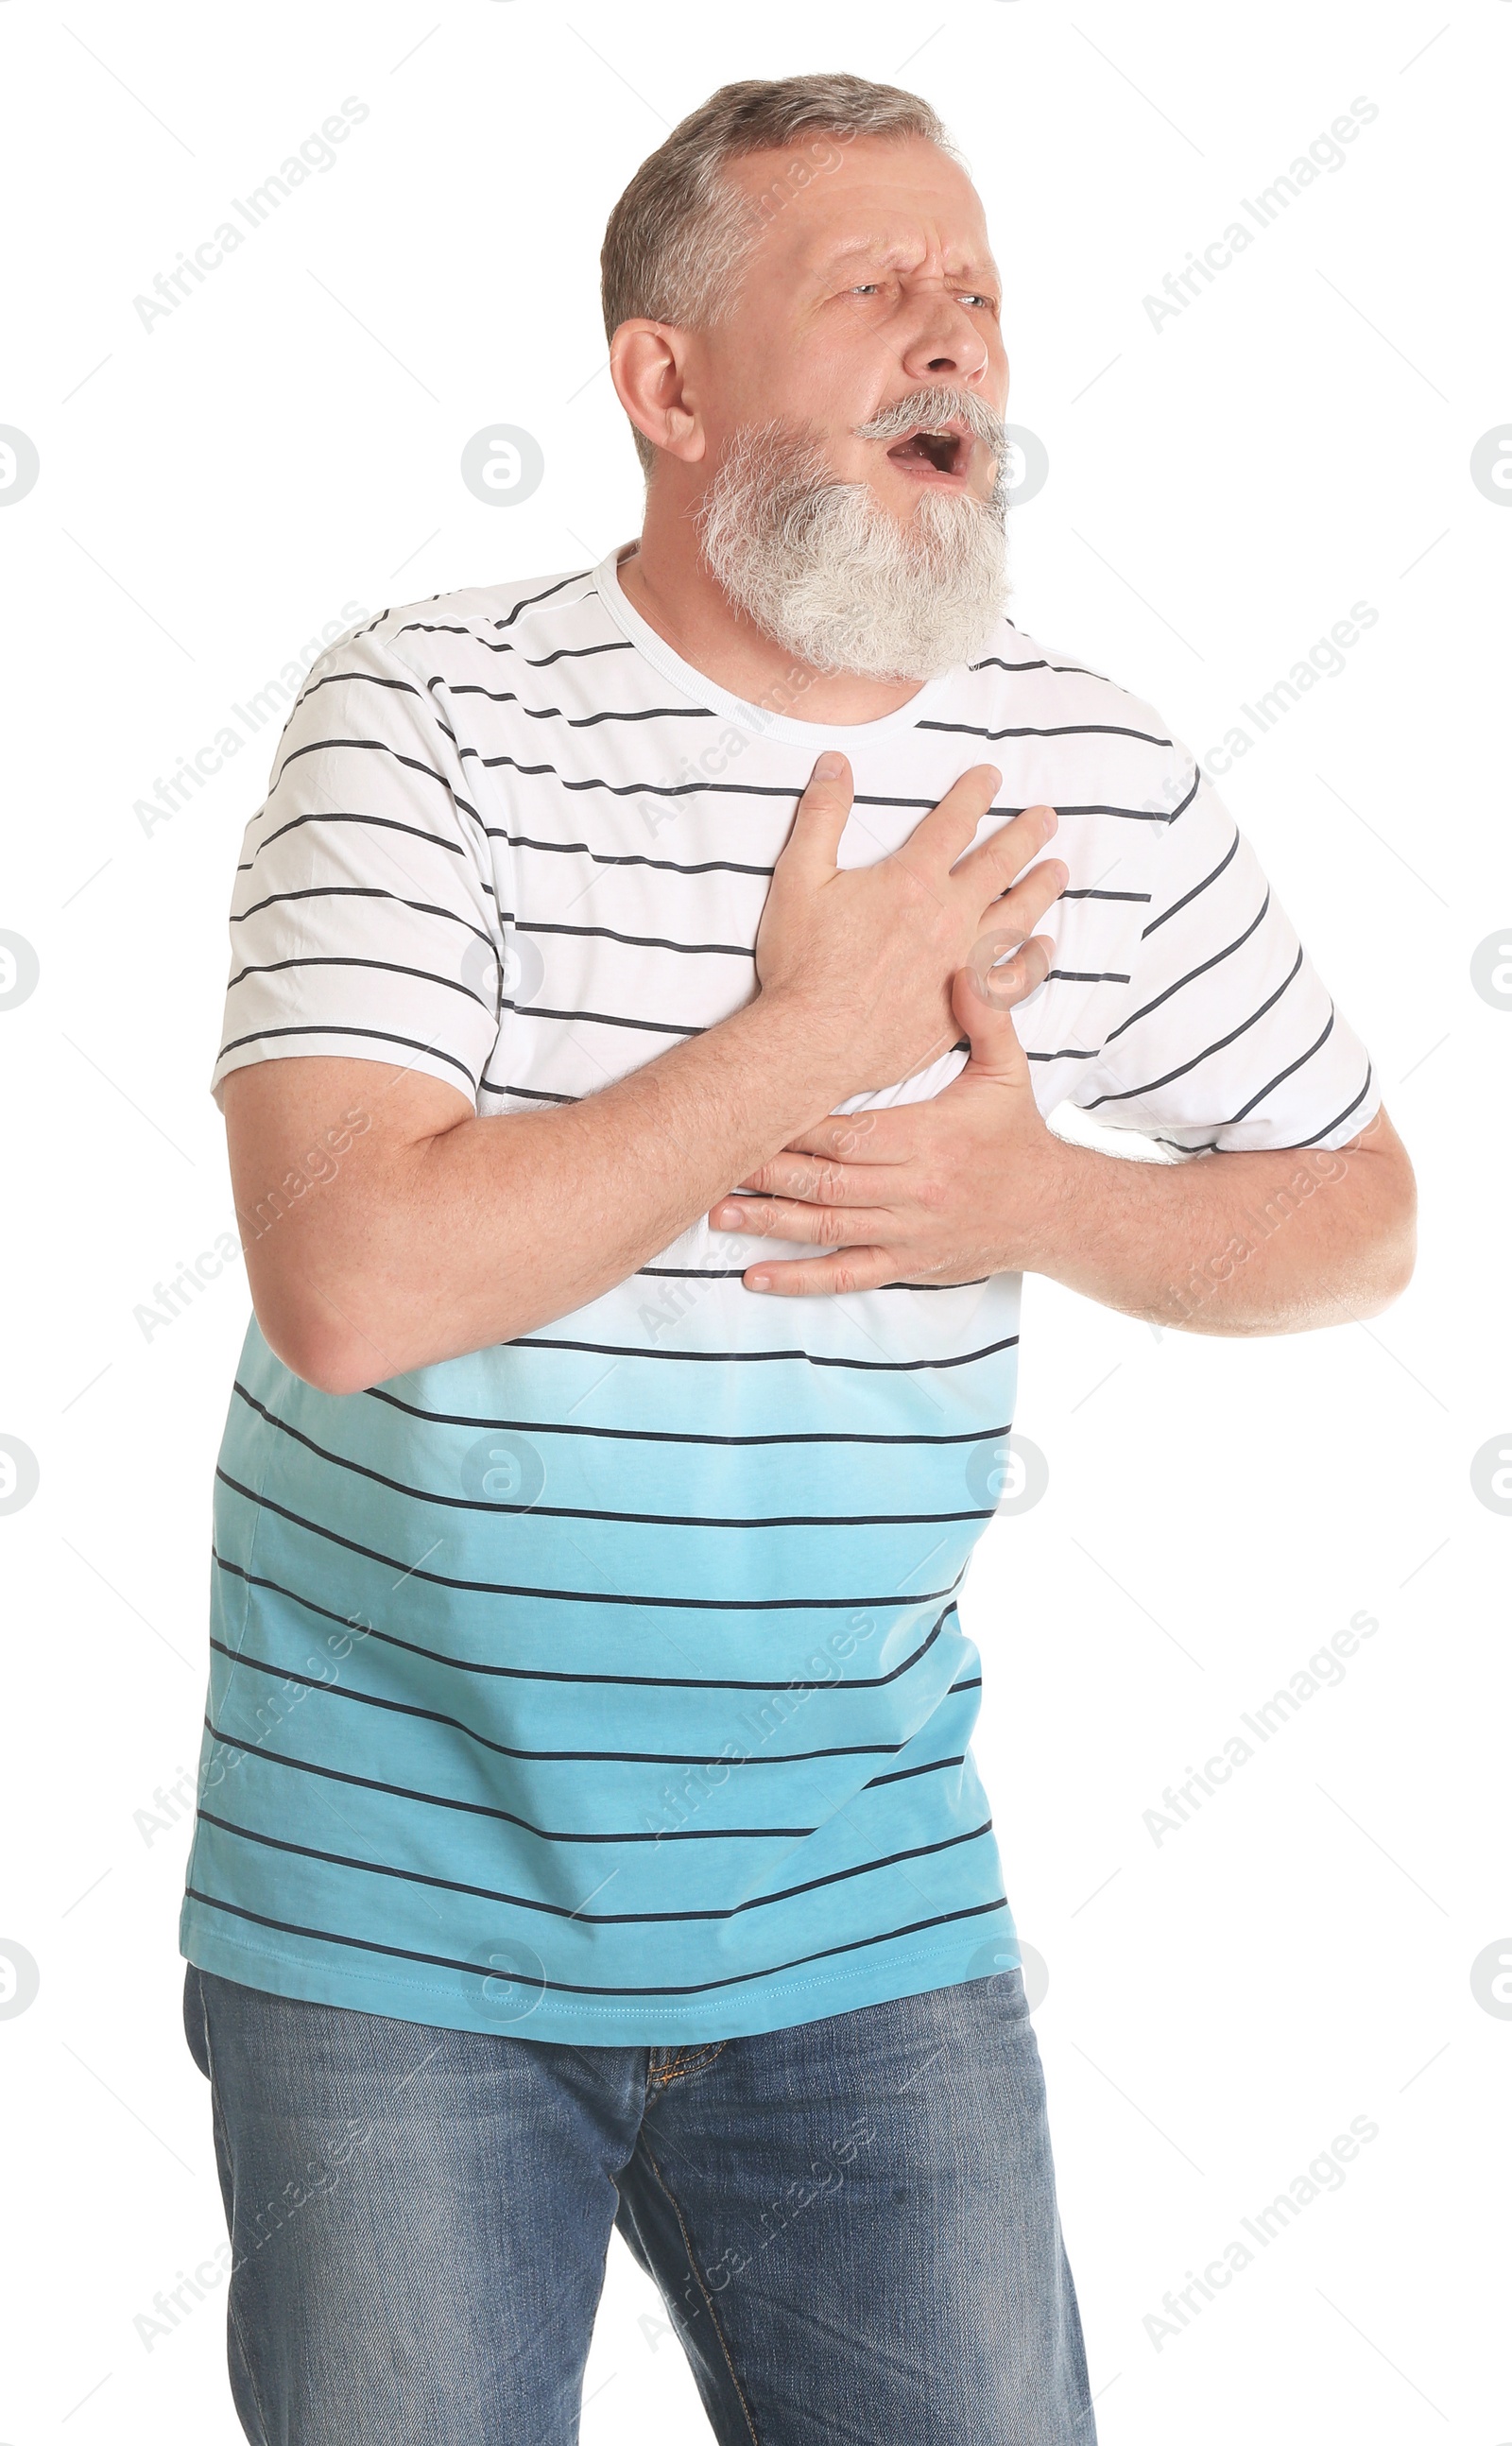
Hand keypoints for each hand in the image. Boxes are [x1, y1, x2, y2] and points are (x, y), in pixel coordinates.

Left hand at [708, 959, 1073, 1294]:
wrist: (1053, 1209)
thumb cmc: (1016, 1134)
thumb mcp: (1008, 1069)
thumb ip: (985, 1016)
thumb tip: (964, 965)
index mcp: (930, 1139)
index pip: (849, 1133)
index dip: (797, 1125)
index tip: (755, 1112)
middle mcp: (915, 1190)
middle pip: (827, 1182)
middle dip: (767, 1173)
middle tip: (713, 1160)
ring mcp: (908, 1234)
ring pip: (827, 1230)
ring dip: (769, 1223)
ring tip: (717, 1212)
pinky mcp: (907, 1266)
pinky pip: (847, 1277)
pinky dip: (800, 1281)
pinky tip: (757, 1278)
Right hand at [755, 751, 1065, 1101]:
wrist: (812, 1041)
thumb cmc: (801, 963)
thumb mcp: (798, 877)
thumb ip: (822, 815)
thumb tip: (835, 762)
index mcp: (912, 880)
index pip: (954, 823)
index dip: (974, 794)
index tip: (992, 777)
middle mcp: (948, 917)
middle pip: (999, 865)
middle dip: (1025, 836)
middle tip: (1048, 819)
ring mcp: (961, 962)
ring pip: (1016, 916)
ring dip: (1040, 889)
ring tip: (1058, 870)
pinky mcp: (963, 1005)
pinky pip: (1012, 976)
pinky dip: (1034, 958)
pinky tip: (1045, 946)